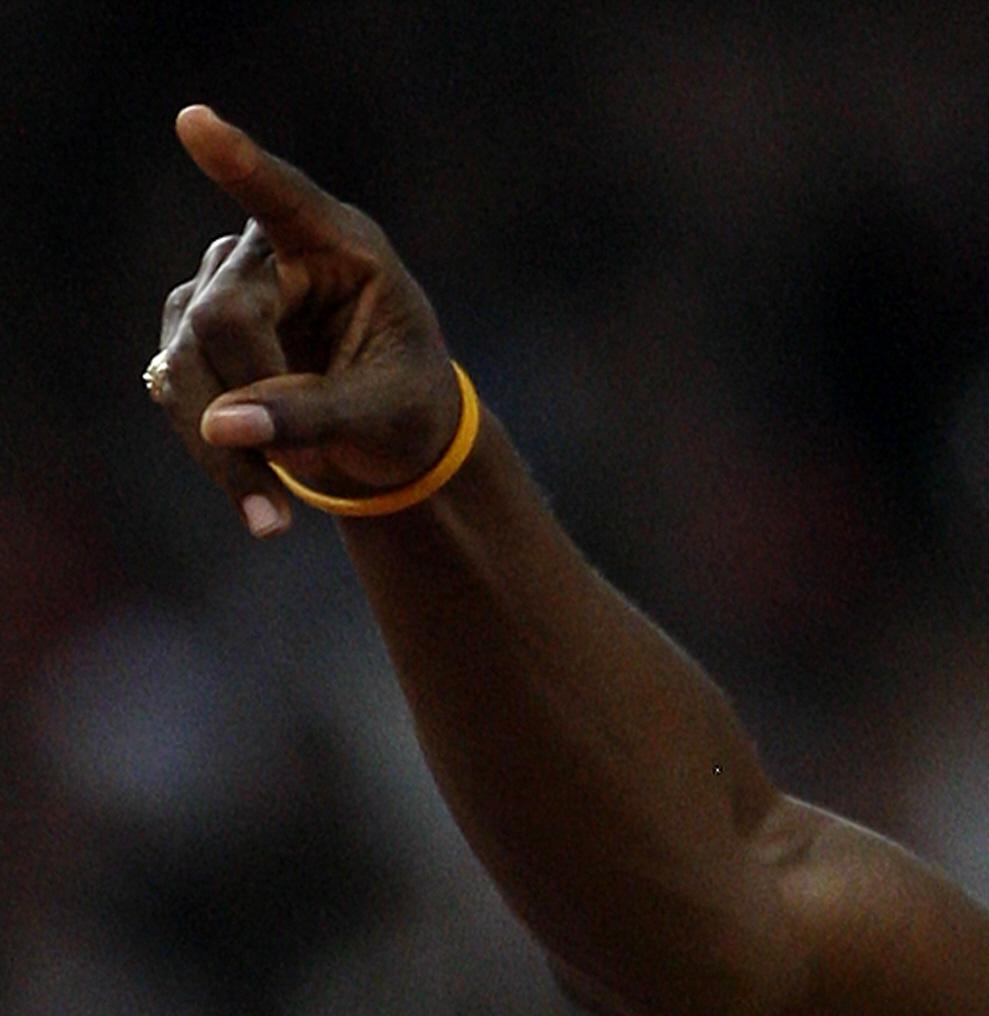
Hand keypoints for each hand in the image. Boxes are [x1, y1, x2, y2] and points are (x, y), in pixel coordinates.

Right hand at [151, 106, 461, 535]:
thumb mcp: (387, 411)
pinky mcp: (189, 334)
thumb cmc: (408, 400)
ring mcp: (219, 288)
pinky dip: (215, 456)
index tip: (195, 123)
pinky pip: (179, 393)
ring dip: (225, 448)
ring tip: (276, 518)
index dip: (240, 164)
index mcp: (341, 244)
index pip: (284, 198)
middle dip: (253, 400)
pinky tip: (258, 507)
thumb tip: (219, 427)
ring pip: (187, 361)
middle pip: (222, 317)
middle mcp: (269, 253)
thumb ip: (314, 412)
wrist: (391, 431)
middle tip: (302, 466)